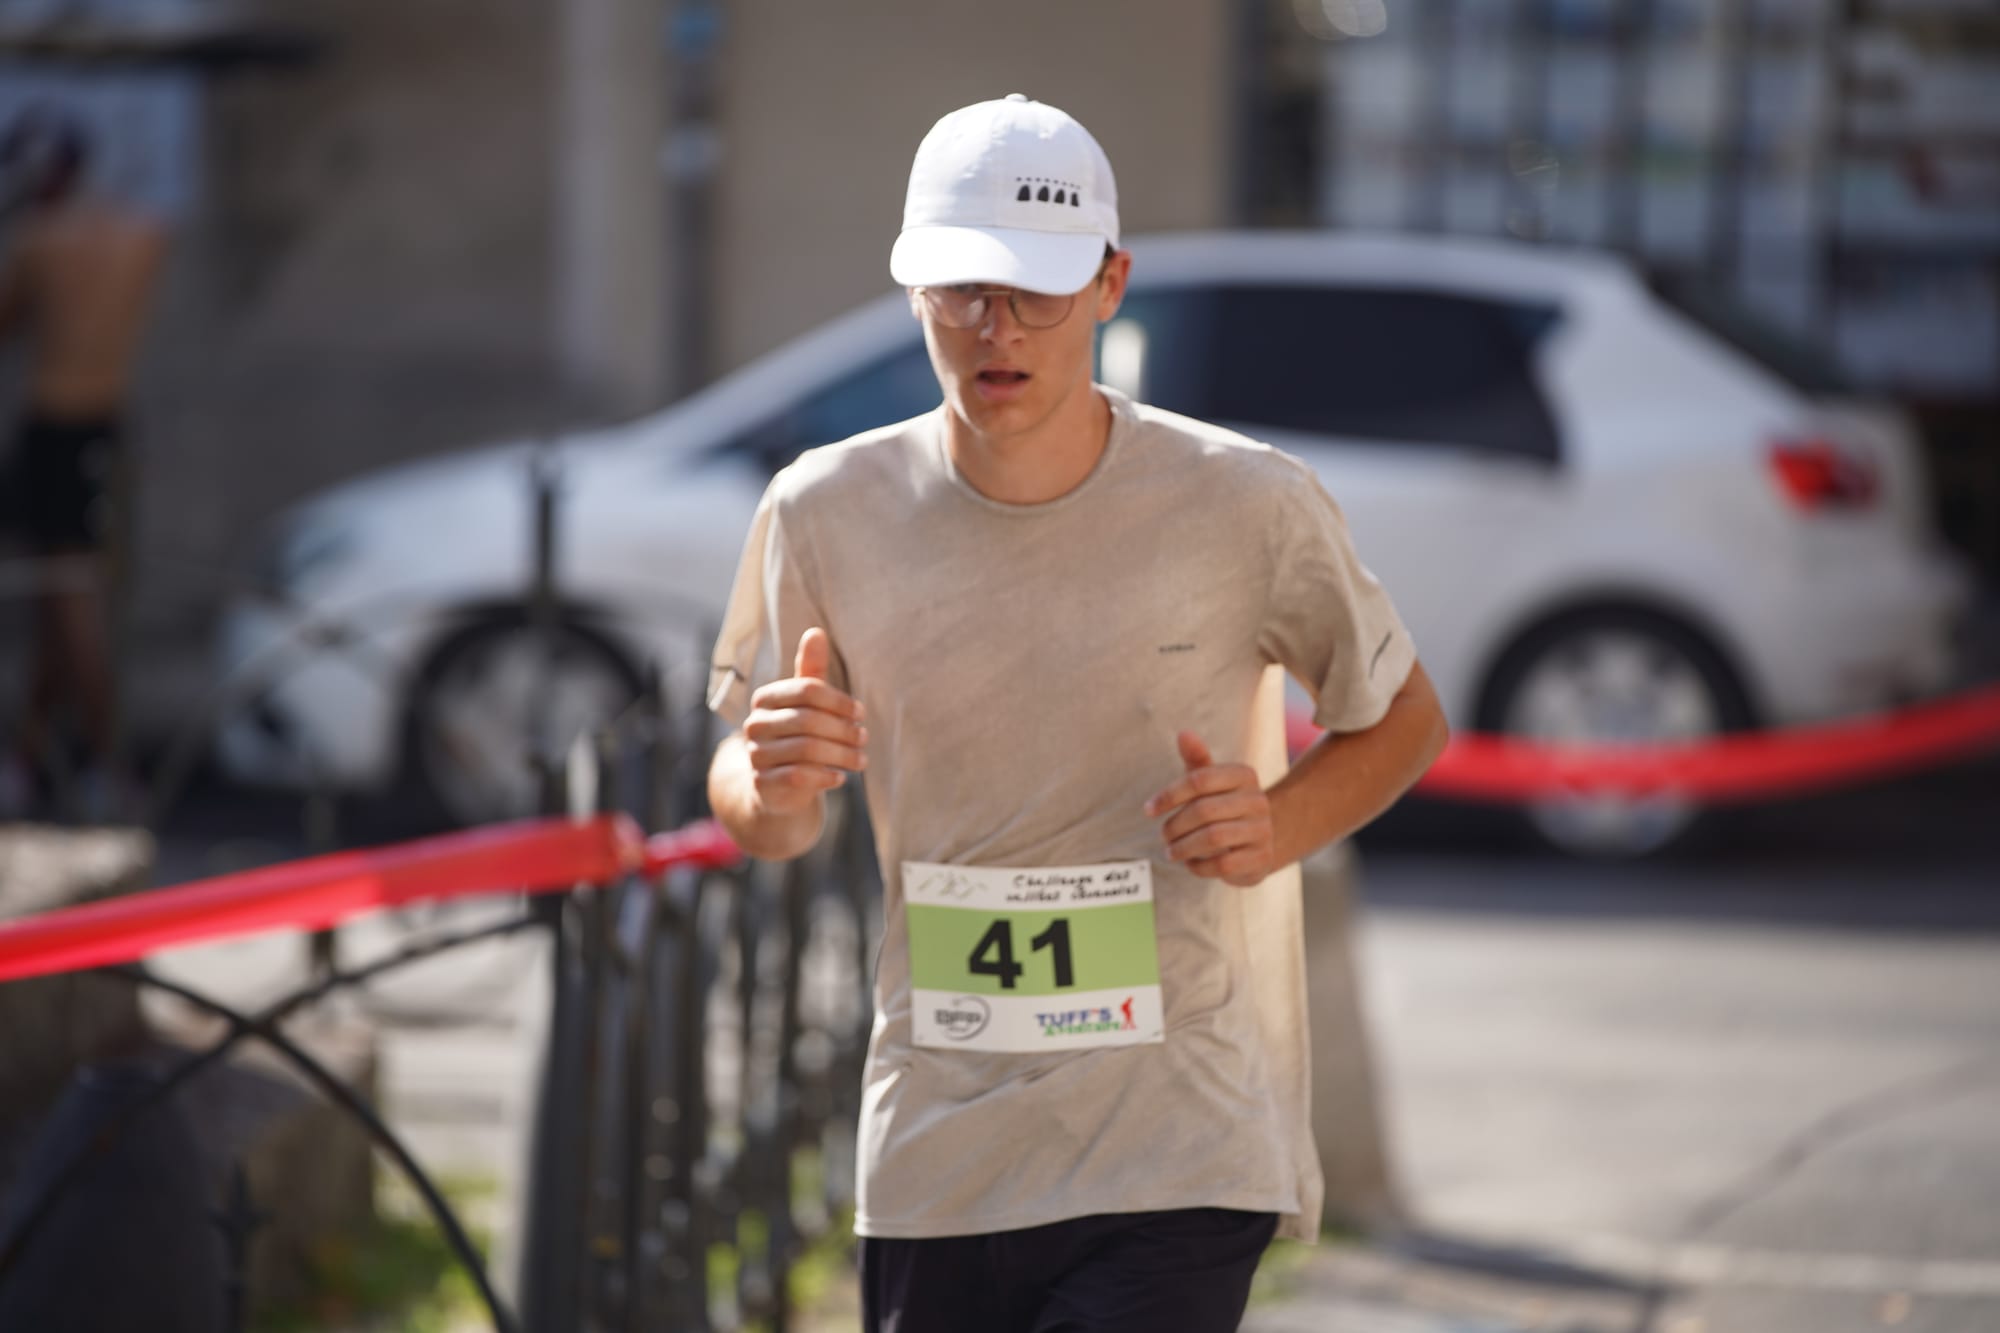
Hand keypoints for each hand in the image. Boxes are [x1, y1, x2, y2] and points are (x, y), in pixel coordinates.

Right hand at [741, 628, 866, 815]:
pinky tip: (840, 777)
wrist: (776, 784)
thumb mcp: (806, 702)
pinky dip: (825, 776)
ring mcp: (756, 755)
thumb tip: (816, 632)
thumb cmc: (797, 733)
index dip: (839, 701)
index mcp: (765, 698)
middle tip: (864, 737)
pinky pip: (798, 776)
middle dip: (843, 729)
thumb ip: (811, 670)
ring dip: (841, 754)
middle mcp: (754, 724)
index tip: (860, 713)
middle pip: (808, 720)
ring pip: (806, 749)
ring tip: (861, 759)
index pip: (807, 690)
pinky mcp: (762, 784)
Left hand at [1144, 731, 1275, 887]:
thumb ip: (1196, 760)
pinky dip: (1199, 866)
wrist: (1257, 841)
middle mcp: (1258, 800)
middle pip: (1203, 810)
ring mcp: (1263, 830)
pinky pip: (1223, 864)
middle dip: (1175, 825)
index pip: (1199, 780)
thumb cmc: (1223, 805)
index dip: (1168, 795)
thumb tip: (1183, 734)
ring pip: (1213, 838)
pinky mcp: (1262, 858)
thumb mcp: (1210, 782)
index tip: (1148, 810)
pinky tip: (1190, 863)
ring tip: (1171, 851)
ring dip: (1183, 847)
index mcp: (1244, 775)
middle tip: (1162, 835)